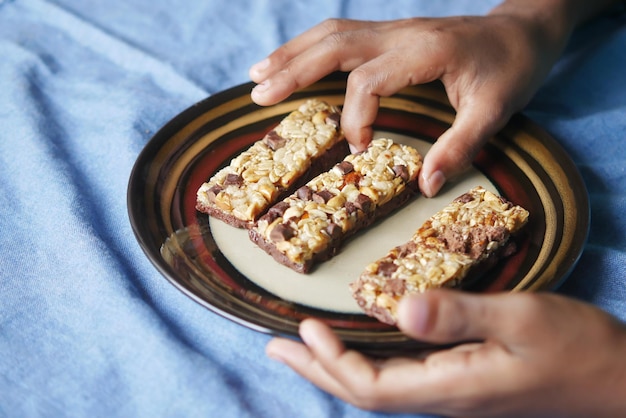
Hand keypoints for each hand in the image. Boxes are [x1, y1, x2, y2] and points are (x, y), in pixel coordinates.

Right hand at [249, 13, 566, 195]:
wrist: (522, 31)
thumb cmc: (511, 70)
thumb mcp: (495, 111)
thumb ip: (460, 147)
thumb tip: (424, 186)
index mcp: (426, 51)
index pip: (369, 79)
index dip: (355, 116)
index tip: (360, 149)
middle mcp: (402, 33)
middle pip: (335, 44)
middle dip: (294, 70)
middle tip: (258, 96)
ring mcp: (394, 29)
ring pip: (332, 33)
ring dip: (292, 54)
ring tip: (258, 75)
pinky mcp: (391, 33)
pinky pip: (342, 35)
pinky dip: (309, 48)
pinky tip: (291, 61)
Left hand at [266, 290, 625, 416]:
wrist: (616, 381)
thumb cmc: (576, 348)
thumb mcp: (521, 319)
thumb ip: (461, 315)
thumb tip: (401, 308)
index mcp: (452, 386)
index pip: (372, 386)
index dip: (331, 361)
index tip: (302, 328)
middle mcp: (444, 397)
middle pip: (364, 393)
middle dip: (317, 370)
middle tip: (276, 347)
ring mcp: (453, 394)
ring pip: (378, 388)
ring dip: (335, 368)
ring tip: (304, 349)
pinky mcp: (463, 385)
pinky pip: (398, 380)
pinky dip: (366, 365)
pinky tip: (359, 353)